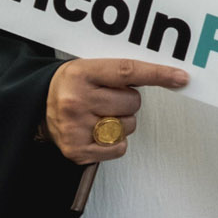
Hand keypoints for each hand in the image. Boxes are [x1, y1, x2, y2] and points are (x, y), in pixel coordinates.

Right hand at [45, 57, 189, 166]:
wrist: (37, 106)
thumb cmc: (70, 86)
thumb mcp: (90, 68)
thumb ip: (120, 72)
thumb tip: (164, 75)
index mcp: (82, 74)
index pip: (128, 72)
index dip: (158, 74)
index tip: (180, 78)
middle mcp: (77, 99)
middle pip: (132, 102)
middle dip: (127, 102)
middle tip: (108, 99)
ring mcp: (77, 126)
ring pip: (128, 125)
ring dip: (121, 122)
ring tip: (100, 115)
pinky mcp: (77, 149)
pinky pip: (119, 148)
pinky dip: (115, 143)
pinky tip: (98, 132)